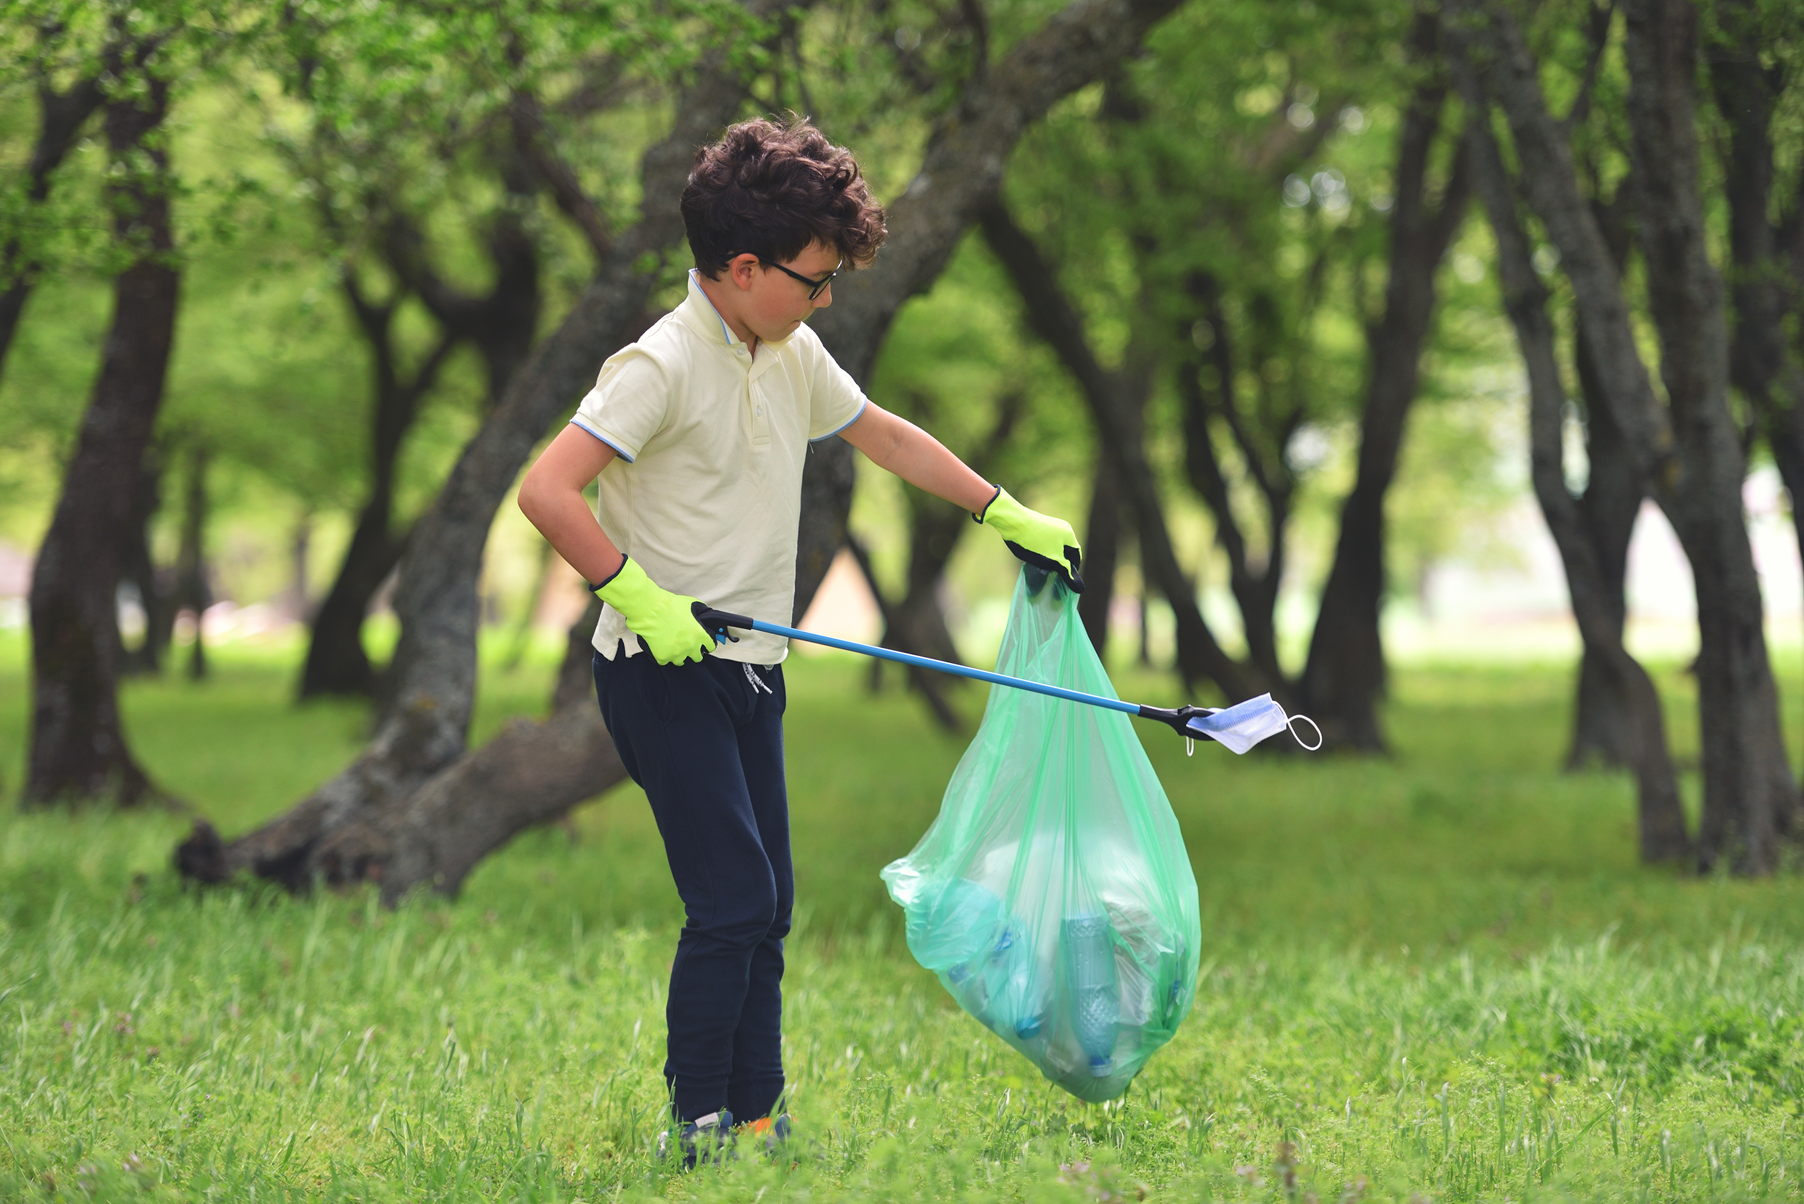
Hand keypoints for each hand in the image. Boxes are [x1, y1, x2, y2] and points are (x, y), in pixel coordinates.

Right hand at [591, 557, 712, 664]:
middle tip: (686, 645)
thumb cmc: (670, 605)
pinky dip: (663, 656)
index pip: (710, 646)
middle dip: (693, 652)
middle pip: (697, 657)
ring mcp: (677, 654)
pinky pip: (665, 661)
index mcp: (700, 635)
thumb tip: (703, 616)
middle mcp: (690, 647)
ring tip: (672, 647)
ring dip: (678, 655)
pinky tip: (661, 648)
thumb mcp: (691, 604)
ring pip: (681, 661)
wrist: (651, 610)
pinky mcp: (663, 657)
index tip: (702, 643)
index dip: (706, 644)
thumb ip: (700, 613)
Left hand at [977, 487, 1083, 591]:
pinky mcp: (1038, 526)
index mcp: (1069, 535)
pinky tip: (1034, 558)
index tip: (1064, 581)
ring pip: (1054, 547)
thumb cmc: (1035, 541)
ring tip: (1042, 569)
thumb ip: (1066, 573)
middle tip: (1052, 576)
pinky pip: (1045, 542)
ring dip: (1050, 559)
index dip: (1072, 571)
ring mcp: (1050, 526)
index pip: (1076, 557)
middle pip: (1065, 552)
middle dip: (1060, 565)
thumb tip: (1080, 588)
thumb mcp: (1052, 560)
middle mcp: (1062, 528)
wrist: (1013, 522)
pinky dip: (1042, 552)